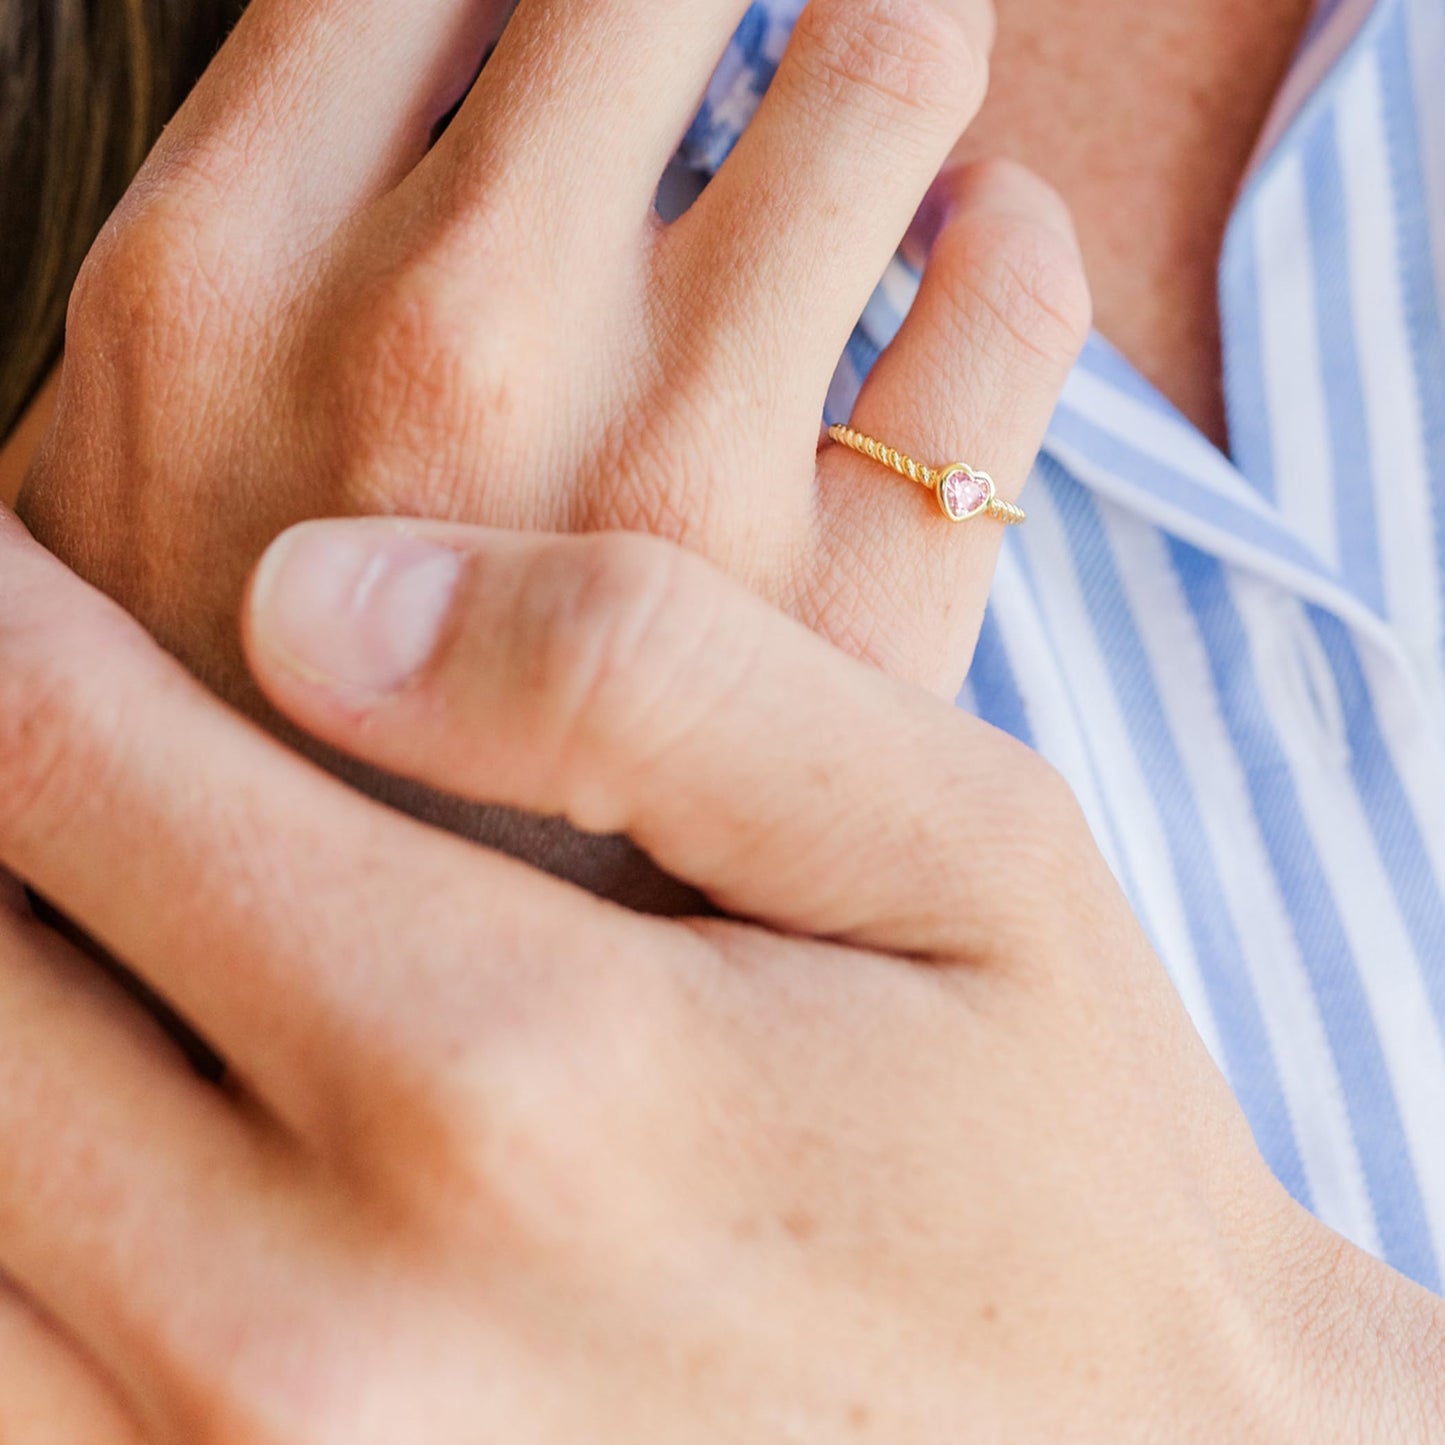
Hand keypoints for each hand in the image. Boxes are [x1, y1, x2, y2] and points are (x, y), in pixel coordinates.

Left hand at [2, 509, 1438, 1441]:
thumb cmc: (1061, 1145)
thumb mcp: (958, 848)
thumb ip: (648, 680)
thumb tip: (313, 599)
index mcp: (508, 1075)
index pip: (81, 768)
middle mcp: (332, 1320)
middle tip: (6, 663)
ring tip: (36, 857)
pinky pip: (11, 1383)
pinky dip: (6, 1220)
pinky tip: (90, 1096)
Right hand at [16, 0, 1088, 894]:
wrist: (382, 1042)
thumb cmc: (256, 765)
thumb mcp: (128, 499)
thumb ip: (236, 273)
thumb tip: (388, 61)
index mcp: (220, 290)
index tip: (595, 10)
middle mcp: (452, 341)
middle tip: (737, 18)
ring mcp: (681, 464)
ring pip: (883, 73)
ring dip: (894, 45)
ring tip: (883, 87)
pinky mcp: (870, 597)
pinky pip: (1015, 293)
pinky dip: (1012, 237)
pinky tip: (974, 241)